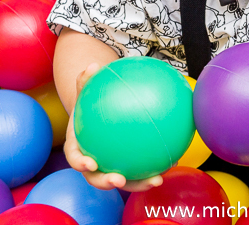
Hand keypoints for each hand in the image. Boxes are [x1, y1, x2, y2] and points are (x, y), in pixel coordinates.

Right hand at [64, 62, 165, 191]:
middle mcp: (92, 163)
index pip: (76, 159)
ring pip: (124, 180)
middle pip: (97, 178)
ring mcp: (109, 167)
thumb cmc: (89, 102)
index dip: (81, 164)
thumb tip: (93, 65)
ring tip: (157, 180)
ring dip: (139, 184)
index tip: (91, 164)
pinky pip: (140, 170)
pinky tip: (173, 163)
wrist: (96, 113)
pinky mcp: (126, 167)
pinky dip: (154, 169)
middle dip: (108, 182)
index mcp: (78, 148)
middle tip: (120, 179)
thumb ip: (87, 79)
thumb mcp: (86, 89)